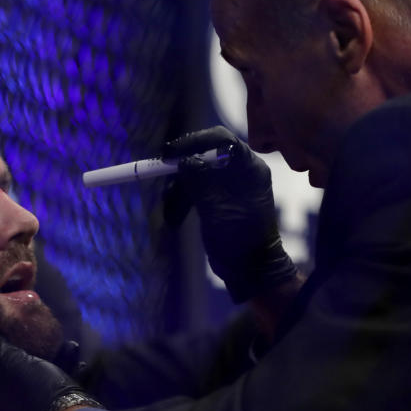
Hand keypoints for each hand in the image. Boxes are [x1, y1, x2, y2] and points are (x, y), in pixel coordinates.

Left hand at [0, 318, 90, 410]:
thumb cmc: (36, 395)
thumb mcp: (12, 363)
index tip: (4, 332)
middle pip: (16, 375)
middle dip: (32, 353)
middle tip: (42, 335)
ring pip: (42, 382)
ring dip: (56, 361)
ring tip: (69, 346)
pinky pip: (61, 392)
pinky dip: (70, 376)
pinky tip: (83, 364)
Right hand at [162, 126, 297, 302]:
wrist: (249, 271)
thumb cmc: (240, 240)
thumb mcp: (217, 209)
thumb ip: (201, 181)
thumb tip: (184, 160)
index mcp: (249, 169)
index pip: (221, 140)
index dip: (193, 141)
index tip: (169, 153)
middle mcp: (240, 173)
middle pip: (203, 156)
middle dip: (180, 170)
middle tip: (160, 175)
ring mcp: (228, 187)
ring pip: (195, 175)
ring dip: (178, 192)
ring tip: (170, 215)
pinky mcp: (217, 201)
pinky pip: (195, 191)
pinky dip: (182, 202)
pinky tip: (174, 219)